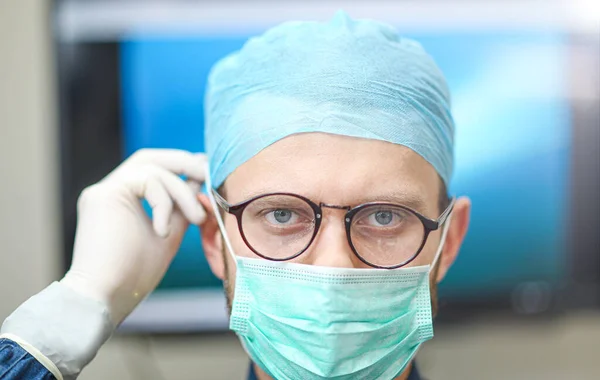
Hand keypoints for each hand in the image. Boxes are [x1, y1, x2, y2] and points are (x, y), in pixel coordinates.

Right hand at [60, 149, 206, 324]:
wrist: (105, 297)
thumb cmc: (134, 274)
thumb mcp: (169, 233)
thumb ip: (181, 208)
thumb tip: (199, 183)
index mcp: (123, 199)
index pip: (153, 169)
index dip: (181, 166)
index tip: (207, 171)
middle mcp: (111, 190)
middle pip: (149, 157)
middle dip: (182, 163)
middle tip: (207, 173)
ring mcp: (104, 190)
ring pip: (154, 169)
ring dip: (182, 191)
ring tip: (196, 218)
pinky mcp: (102, 194)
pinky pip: (147, 180)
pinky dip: (164, 203)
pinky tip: (163, 231)